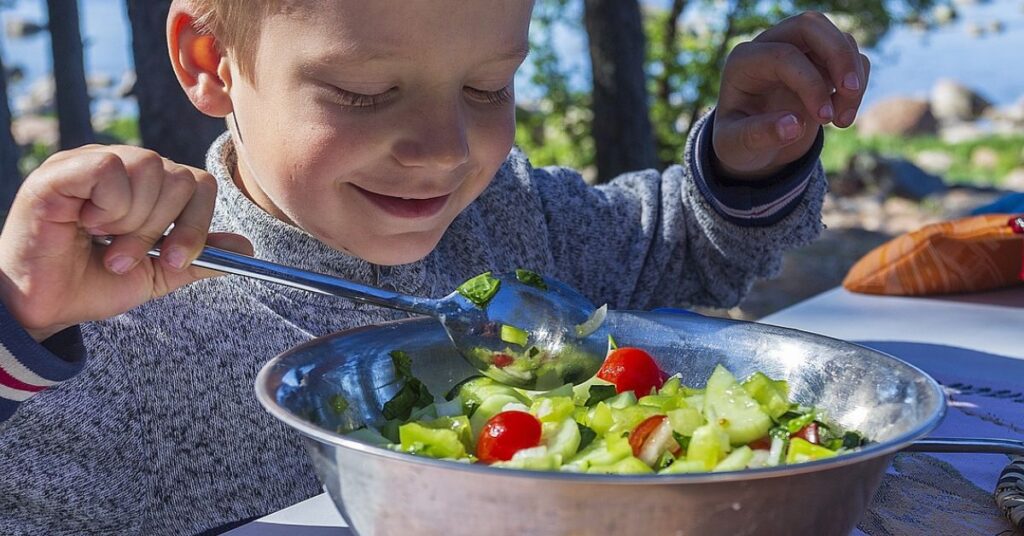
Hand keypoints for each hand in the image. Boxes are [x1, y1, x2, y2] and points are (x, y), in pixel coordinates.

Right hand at [0, 145, 252, 340]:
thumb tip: (245, 248)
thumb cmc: (92, 285)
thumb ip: (198, 257)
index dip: (195, 224)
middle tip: (125, 258)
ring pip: (151, 168)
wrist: (43, 307)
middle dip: (161, 229)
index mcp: (148, 188)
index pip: (200, 184)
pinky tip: (84, 223)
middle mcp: (123, 167)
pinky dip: (108, 205)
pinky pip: (110, 169)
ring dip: (133, 221)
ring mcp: (91, 162)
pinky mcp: (62, 169)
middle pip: (181, 176)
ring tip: (104, 243)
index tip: (173, 259)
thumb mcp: (157, 274)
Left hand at [713, 11, 870, 179]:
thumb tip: (794, 125)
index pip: (784, 55)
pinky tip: (842, 118)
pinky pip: (851, 57)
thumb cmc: (738, 143)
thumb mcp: (736, 147)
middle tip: (850, 91)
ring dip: (853, 76)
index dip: (809, 83)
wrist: (751, 146)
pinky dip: (858, 83)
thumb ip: (757, 136)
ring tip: (842, 121)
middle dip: (838, 55)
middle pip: (811, 25)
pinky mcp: (820, 63)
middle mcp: (770, 46)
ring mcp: (798, 50)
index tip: (824, 118)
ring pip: (838, 39)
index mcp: (744, 61)